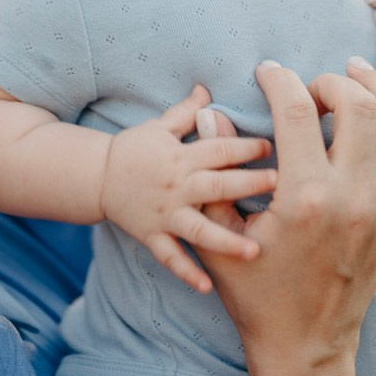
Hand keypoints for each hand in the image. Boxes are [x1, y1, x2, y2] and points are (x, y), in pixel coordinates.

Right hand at [100, 85, 275, 293]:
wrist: (96, 176)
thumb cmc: (135, 149)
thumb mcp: (160, 126)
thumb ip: (188, 111)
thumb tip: (208, 87)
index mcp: (181, 157)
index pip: (218, 149)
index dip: (245, 146)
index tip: (273, 146)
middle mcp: (176, 186)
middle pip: (217, 185)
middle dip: (247, 184)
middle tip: (279, 185)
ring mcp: (165, 214)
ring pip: (199, 229)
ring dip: (226, 240)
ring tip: (254, 250)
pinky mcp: (152, 236)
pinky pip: (171, 258)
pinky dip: (187, 272)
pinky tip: (207, 287)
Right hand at [194, 62, 375, 369]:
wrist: (304, 350)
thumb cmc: (255, 295)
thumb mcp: (219, 236)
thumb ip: (215, 172)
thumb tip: (209, 112)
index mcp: (303, 198)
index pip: (298, 110)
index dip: (280, 79)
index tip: (266, 71)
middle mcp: (350, 198)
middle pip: (359, 105)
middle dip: (332, 81)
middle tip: (311, 84)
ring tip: (357, 78)